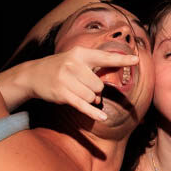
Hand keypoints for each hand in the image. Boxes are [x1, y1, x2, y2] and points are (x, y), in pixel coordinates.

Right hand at [0, 46, 139, 119]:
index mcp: (80, 53)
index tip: (136, 60)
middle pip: (99, 85)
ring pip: (92, 97)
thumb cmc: (60, 67)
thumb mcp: (75, 60)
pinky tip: (102, 117)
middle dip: (95, 91)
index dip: (121, 60)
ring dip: (89, 99)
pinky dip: (93, 112)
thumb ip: (93, 66)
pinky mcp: (62, 93)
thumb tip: (110, 81)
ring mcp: (66, 79)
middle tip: (84, 88)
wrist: (33, 74)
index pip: (104, 57)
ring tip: (78, 93)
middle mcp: (73, 64)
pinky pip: (83, 105)